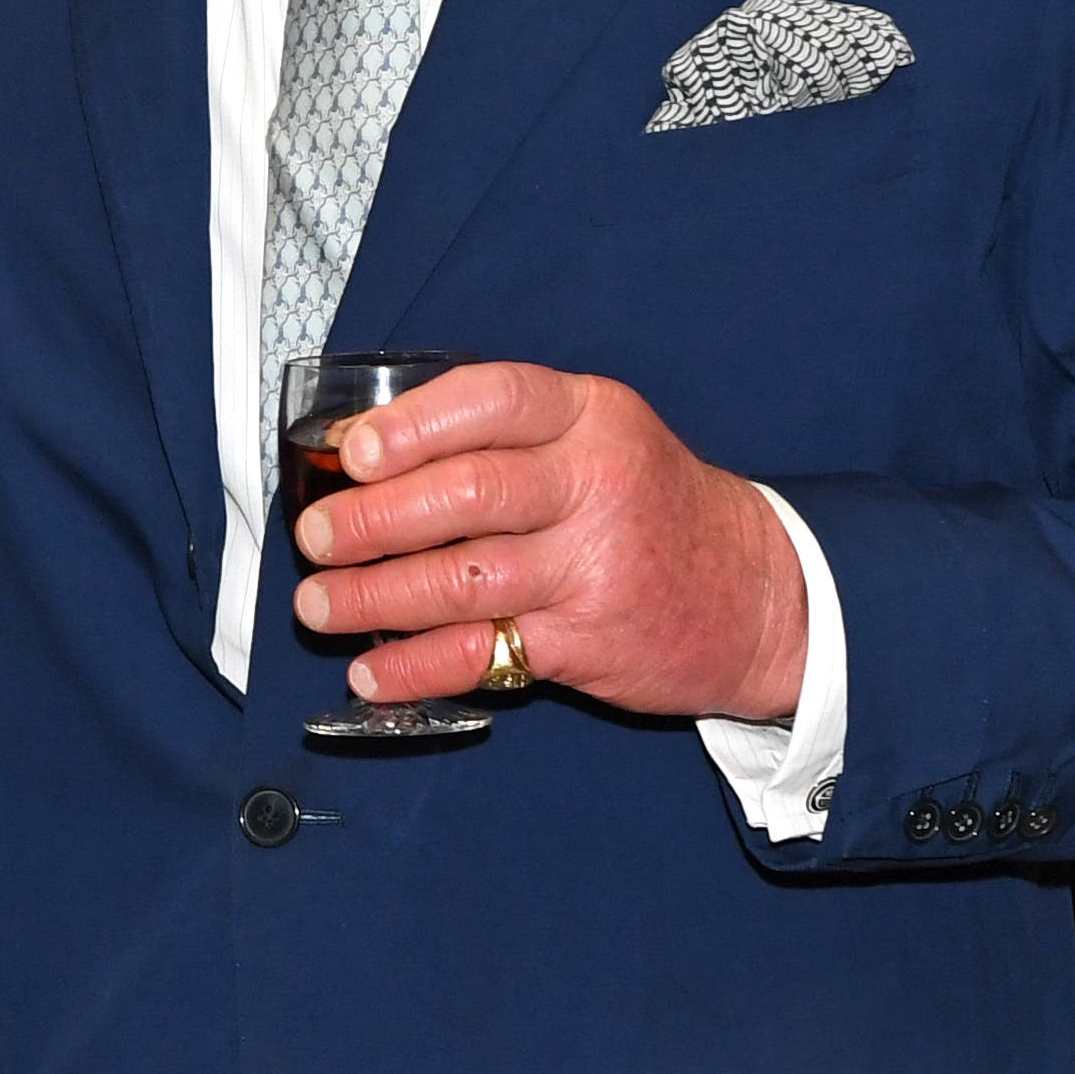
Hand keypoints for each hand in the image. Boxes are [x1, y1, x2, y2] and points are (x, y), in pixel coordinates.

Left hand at [290, 364, 807, 721]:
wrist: (760, 594)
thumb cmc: (648, 504)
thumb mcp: (598, 437)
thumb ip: (502, 438)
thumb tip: (361, 459)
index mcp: (591, 417)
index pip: (493, 401)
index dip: (413, 426)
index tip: (353, 453)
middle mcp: (595, 485)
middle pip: (467, 495)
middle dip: (371, 519)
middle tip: (314, 536)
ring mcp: (594, 567)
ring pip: (462, 579)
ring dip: (373, 597)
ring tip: (319, 604)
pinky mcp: (589, 642)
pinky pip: (484, 654)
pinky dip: (416, 667)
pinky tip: (372, 672)